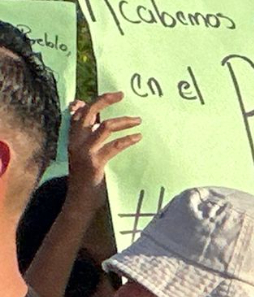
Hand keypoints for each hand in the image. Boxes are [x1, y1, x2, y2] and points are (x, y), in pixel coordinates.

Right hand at [65, 92, 141, 212]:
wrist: (79, 202)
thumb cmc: (86, 179)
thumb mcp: (84, 156)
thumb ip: (91, 139)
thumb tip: (99, 123)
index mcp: (72, 139)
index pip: (80, 112)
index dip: (94, 100)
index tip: (114, 94)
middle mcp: (75, 142)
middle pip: (89, 113)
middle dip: (105, 101)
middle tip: (122, 95)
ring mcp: (84, 152)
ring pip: (104, 127)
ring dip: (123, 121)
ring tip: (138, 120)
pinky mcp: (95, 163)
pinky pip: (113, 146)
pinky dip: (128, 140)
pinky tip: (138, 137)